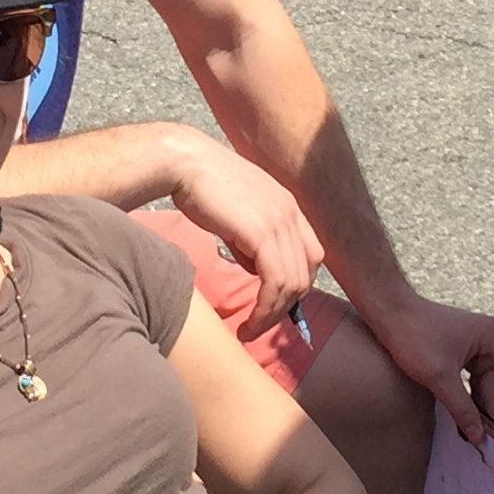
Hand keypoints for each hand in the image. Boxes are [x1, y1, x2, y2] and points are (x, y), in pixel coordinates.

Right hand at [165, 138, 323, 335]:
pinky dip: (265, 309)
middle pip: (306, 272)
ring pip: (293, 283)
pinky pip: (276, 282)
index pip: (310, 254)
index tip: (273, 304)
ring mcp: (280, 221)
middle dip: (286, 305)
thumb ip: (250, 241)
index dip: (296, 283)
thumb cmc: (200, 186)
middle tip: (260, 324)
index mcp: (287, 205)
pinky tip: (247, 322)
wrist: (183, 163)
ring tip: (250, 330)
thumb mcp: (235, 215)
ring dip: (273, 315)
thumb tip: (256, 268)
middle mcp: (290, 212)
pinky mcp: (262, 232)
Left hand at [359, 287, 493, 442]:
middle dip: (491, 409)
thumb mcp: (440, 377)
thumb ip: (462, 408)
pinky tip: (460, 416)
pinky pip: (471, 380)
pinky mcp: (459, 352)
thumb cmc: (413, 334)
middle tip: (479, 437)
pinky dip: (467, 398)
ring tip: (468, 432)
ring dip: (478, 407)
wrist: (387, 313)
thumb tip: (478, 435)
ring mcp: (474, 346)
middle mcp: (488, 339)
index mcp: (493, 337)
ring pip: (485, 384)